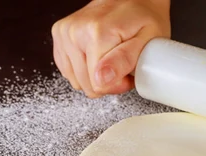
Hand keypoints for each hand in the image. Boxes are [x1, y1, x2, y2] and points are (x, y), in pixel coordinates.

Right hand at [51, 0, 170, 97]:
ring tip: (111, 59)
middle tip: (122, 65)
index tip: (128, 73)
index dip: (117, 85)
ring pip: (77, 81)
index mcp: (96, 33)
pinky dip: (84, 69)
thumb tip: (101, 80)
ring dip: (95, 76)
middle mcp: (75, 31)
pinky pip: (68, 71)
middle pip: (86, 84)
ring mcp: (64, 33)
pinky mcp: (59, 36)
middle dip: (106, 81)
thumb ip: (124, 61)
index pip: (98, 85)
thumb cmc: (144, 19)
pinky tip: (97, 57)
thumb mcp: (146, 41)